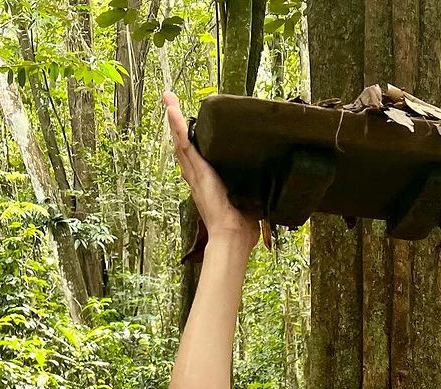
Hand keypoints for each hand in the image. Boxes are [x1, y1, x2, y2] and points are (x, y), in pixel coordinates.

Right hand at [164, 92, 259, 252]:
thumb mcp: (251, 202)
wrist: (232, 237)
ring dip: (174, 121)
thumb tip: (272, 183)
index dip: (192, 142)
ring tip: (169, 99)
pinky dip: (177, 127)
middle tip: (171, 103)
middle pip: (185, 147)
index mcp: (209, 185)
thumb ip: (256, 190)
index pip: (198, 159)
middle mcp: (198, 179)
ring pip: (181, 143)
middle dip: (178, 126)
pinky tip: (172, 110)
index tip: (190, 127)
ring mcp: (196, 175)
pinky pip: (185, 146)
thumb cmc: (241, 228)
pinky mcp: (198, 173)